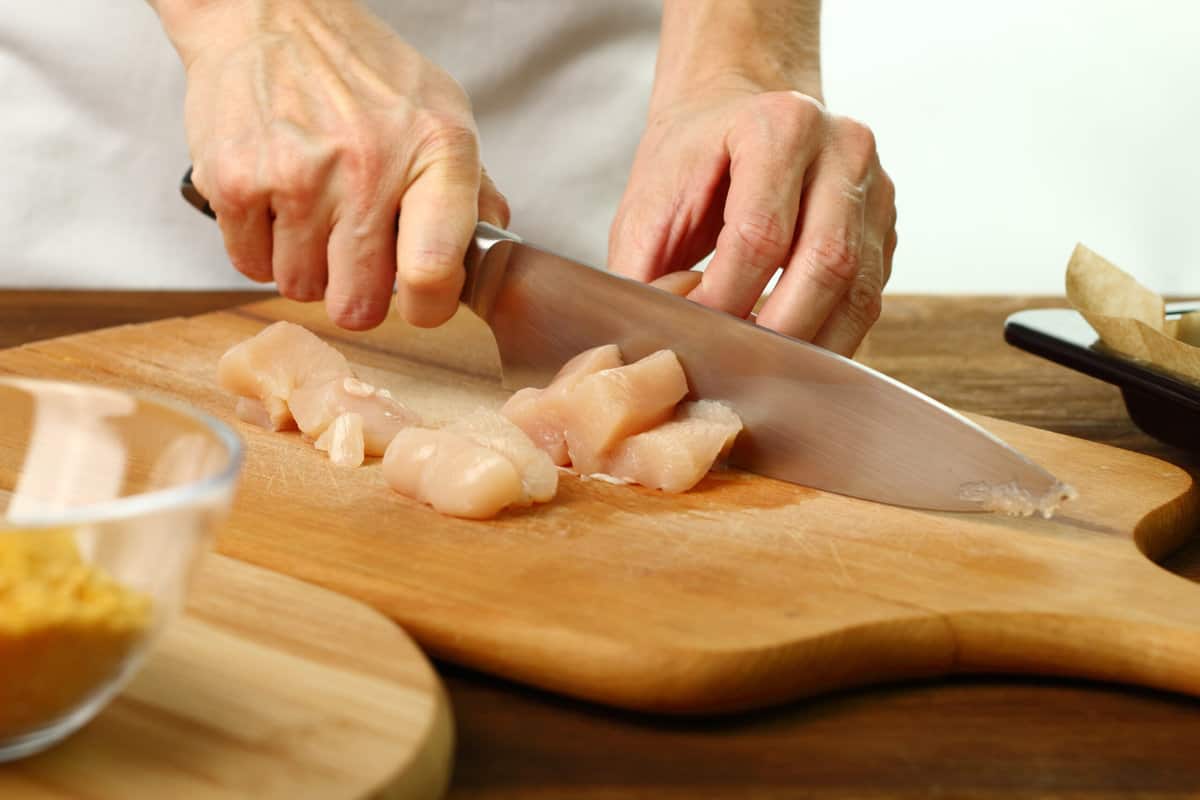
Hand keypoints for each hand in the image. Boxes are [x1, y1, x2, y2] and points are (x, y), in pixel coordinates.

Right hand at [157, 0, 508, 329]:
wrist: (267, 13)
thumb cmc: (360, 72)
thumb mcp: (440, 112)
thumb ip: (472, 192)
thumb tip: (489, 258)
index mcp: (435, 151)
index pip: (434, 272)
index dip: (428, 306)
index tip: (420, 299)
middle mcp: (368, 165)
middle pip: (360, 304)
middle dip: (358, 294)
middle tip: (355, 258)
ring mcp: (296, 175)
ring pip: (301, 288)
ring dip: (307, 268)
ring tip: (313, 216)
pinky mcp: (234, 181)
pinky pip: (250, 266)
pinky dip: (262, 249)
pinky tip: (277, 205)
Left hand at [609, 80, 895, 355]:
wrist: (737, 109)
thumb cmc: (691, 159)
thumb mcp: (649, 203)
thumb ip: (644, 270)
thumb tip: (654, 344)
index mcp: (778, 125)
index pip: (760, 233)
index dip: (725, 298)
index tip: (694, 338)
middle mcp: (842, 148)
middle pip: (826, 262)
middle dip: (778, 332)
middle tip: (735, 371)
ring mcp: (875, 188)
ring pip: (859, 290)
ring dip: (812, 347)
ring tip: (764, 376)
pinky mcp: (884, 226)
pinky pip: (868, 299)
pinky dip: (831, 339)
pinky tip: (792, 359)